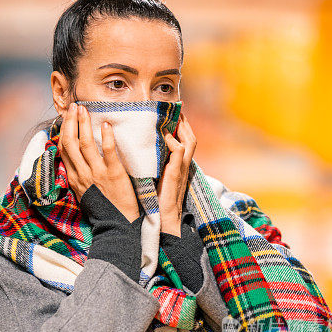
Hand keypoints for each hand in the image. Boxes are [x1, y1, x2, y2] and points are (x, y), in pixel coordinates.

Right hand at [58, 102, 139, 221]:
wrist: (116, 227)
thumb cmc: (104, 212)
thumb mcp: (85, 195)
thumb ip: (81, 178)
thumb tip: (78, 164)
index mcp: (75, 179)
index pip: (64, 150)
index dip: (64, 131)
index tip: (67, 118)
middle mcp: (82, 174)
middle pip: (71, 143)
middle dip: (71, 122)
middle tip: (75, 106)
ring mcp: (97, 174)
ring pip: (85, 143)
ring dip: (84, 123)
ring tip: (85, 109)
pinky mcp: (114, 174)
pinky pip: (108, 151)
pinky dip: (106, 136)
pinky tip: (106, 124)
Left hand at [157, 112, 196, 235]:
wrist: (163, 220)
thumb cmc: (157, 202)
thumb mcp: (156, 180)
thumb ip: (154, 166)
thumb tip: (141, 154)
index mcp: (178, 167)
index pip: (184, 142)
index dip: (181, 128)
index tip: (173, 115)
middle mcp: (182, 166)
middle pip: (191, 138)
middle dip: (184, 123)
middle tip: (176, 110)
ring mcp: (180, 170)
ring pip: (189, 142)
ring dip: (182, 128)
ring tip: (173, 117)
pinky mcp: (175, 175)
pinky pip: (179, 153)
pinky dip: (173, 143)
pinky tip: (165, 136)